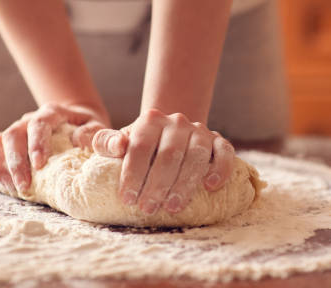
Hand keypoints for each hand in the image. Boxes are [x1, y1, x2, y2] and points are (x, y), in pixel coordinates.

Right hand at [0, 102, 108, 194]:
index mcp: (51, 113)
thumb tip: (78, 140)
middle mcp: (28, 120)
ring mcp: (16, 132)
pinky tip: (4, 187)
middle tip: (24, 186)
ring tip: (14, 190)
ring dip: (1, 168)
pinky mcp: (7, 145)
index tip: (40, 164)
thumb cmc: (88, 128)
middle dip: (16, 162)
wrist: (78, 124)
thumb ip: (92, 132)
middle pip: (12, 135)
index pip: (39, 123)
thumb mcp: (96, 126)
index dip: (37, 143)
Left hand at [92, 109, 234, 214]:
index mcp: (150, 120)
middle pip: (169, 154)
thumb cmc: (141, 147)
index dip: (134, 173)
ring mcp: (200, 130)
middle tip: (148, 209)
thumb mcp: (119, 143)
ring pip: (196, 155)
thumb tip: (117, 146)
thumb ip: (106, 143)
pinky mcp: (218, 141)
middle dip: (158, 184)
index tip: (128, 199)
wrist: (169, 136)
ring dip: (184, 183)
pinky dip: (220, 169)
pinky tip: (211, 186)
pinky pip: (224, 152)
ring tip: (172, 207)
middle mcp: (177, 122)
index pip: (141, 146)